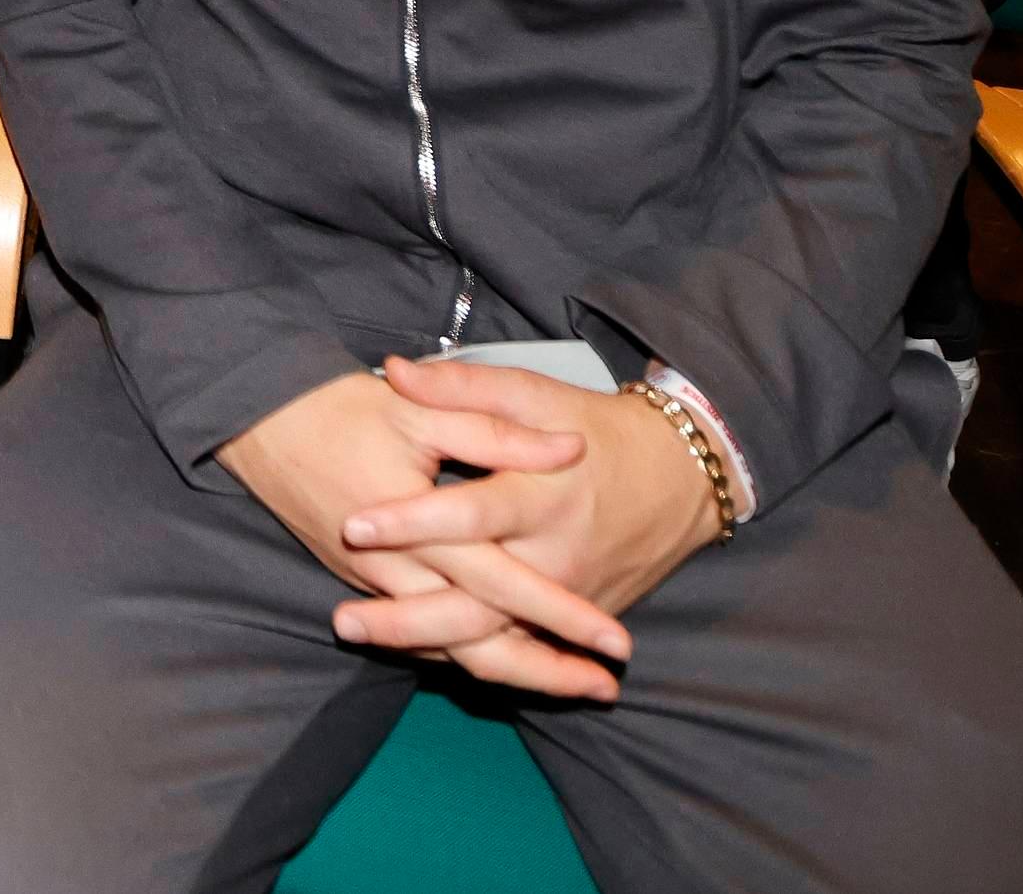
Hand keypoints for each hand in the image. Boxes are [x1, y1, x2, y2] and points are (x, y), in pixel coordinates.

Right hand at [217, 369, 630, 700]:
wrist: (253, 420)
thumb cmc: (337, 407)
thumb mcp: (421, 410)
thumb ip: (496, 433)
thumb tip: (570, 448)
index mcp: (418, 527)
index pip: (504, 585)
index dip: (562, 615)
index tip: (615, 642)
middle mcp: (394, 569)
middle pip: (477, 643)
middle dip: (544, 669)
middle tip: (605, 687)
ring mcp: (372, 581)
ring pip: (445, 649)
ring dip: (508, 669)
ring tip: (566, 682)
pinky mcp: (357, 580)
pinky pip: (414, 636)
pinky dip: (458, 654)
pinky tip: (493, 655)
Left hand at [336, 358, 719, 656]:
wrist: (679, 480)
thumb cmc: (594, 427)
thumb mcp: (536, 394)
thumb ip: (464, 387)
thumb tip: (393, 369)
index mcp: (542, 495)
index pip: (470, 517)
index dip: (413, 523)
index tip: (354, 526)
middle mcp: (555, 557)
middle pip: (476, 603)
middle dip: (406, 617)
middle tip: (344, 619)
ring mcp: (568, 598)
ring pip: (493, 641)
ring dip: (427, 647)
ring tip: (362, 636)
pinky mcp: (575, 619)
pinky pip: (516, 647)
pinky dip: (465, 654)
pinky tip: (409, 650)